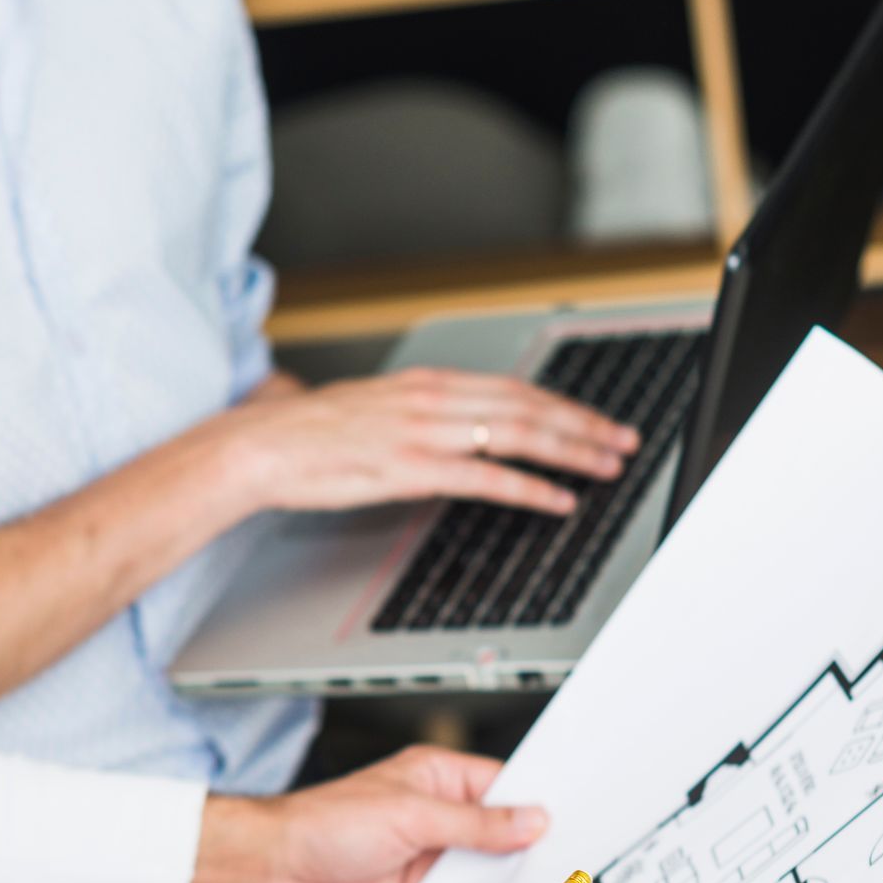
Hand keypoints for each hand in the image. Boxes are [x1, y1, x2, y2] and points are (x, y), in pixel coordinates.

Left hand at [194, 749, 548, 882]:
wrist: (273, 872)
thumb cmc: (322, 823)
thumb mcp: (409, 814)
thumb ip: (474, 823)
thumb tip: (530, 820)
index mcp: (438, 778)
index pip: (506, 787)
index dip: (541, 805)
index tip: (579, 822)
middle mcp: (438, 817)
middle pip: (503, 834)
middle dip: (532, 851)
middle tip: (575, 870)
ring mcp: (430, 858)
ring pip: (486, 872)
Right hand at [229, 366, 636, 519]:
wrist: (260, 446)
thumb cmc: (302, 434)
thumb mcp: (367, 408)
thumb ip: (407, 413)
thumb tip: (429, 422)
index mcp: (425, 383)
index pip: (512, 386)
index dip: (562, 402)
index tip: (594, 416)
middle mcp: (433, 399)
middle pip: (529, 405)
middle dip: (584, 423)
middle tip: (622, 439)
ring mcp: (425, 432)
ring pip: (519, 434)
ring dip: (572, 451)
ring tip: (605, 466)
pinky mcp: (413, 469)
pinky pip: (487, 478)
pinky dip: (531, 488)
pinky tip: (557, 499)